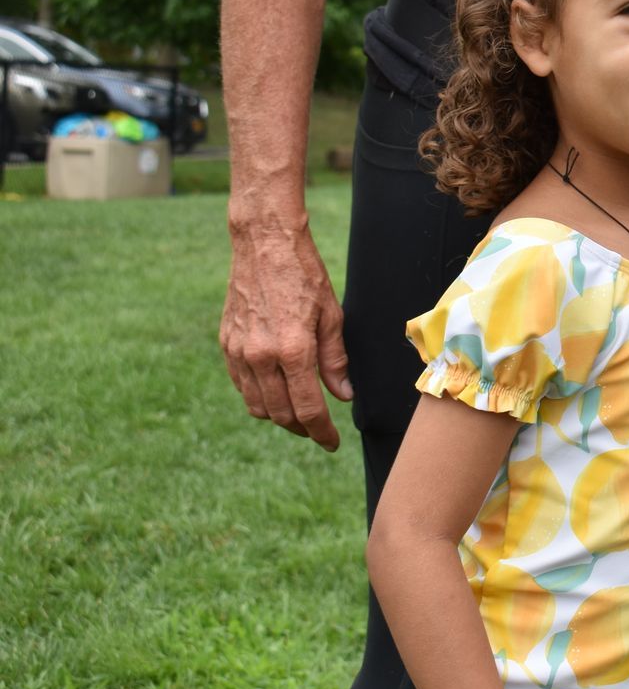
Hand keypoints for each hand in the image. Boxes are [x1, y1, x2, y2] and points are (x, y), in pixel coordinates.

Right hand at [220, 213, 352, 449]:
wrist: (265, 245)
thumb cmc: (305, 276)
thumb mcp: (332, 316)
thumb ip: (335, 360)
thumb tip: (342, 396)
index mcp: (293, 350)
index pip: (308, 408)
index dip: (321, 432)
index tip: (332, 443)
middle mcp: (261, 356)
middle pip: (280, 413)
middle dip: (302, 428)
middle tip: (319, 431)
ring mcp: (239, 351)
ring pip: (257, 405)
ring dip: (279, 417)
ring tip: (299, 416)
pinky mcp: (226, 343)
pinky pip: (241, 385)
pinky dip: (258, 398)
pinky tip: (275, 393)